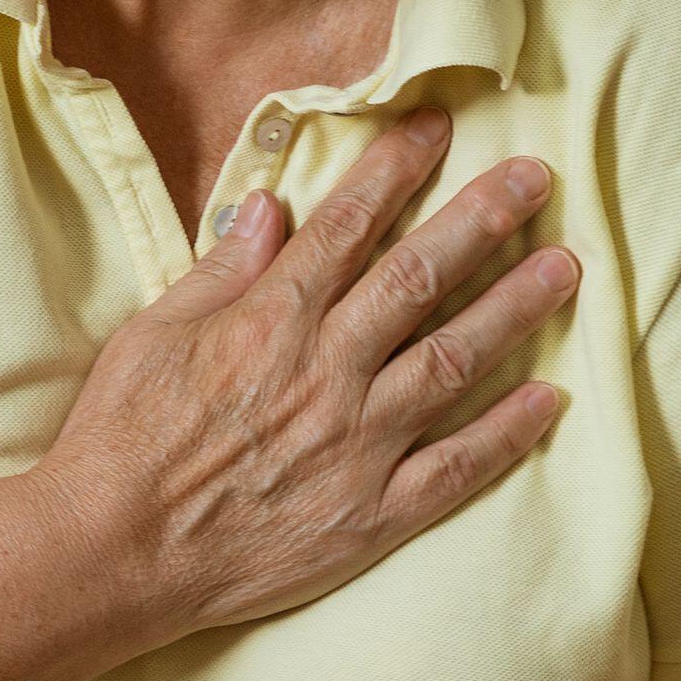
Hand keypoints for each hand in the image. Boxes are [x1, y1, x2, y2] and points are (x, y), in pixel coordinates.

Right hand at [34, 104, 577, 639]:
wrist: (115, 554)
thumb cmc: (120, 440)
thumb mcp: (152, 335)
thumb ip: (222, 272)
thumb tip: (274, 208)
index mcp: (270, 321)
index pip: (349, 225)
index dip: (398, 168)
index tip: (439, 127)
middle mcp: (326, 373)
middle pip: (420, 278)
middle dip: (484, 219)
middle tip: (537, 180)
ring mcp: (357, 446)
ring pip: (454, 361)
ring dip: (514, 310)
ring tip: (565, 269)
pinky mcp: (372, 516)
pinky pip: (457, 469)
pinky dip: (507, 433)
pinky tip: (549, 400)